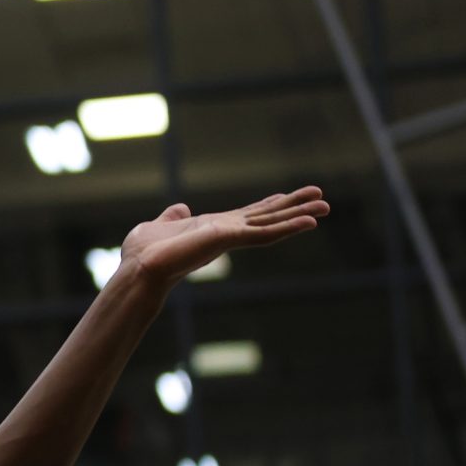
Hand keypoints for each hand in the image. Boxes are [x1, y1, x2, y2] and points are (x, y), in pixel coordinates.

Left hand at [119, 186, 329, 289]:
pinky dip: (287, 228)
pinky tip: (308, 223)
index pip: (247, 215)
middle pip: (267, 217)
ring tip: (325, 206)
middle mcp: (226, 233)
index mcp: (213, 228)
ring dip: (299, 216)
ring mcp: (230, 237)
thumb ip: (172, 217)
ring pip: (272, 225)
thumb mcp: (158, 226)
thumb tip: (180, 209)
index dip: (267, 205)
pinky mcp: (229, 240)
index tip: (286, 196)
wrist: (140, 269)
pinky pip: (264, 234)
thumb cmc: (144, 254)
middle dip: (293, 208)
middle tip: (321, 198)